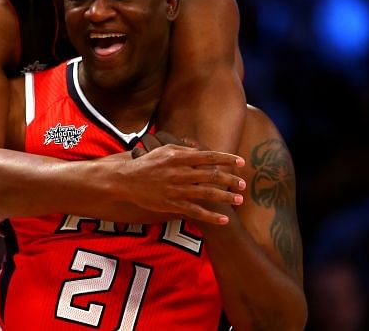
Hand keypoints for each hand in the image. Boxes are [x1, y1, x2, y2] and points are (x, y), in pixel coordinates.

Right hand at [120, 133, 245, 224]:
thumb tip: (200, 149)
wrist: (126, 180)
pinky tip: (223, 219)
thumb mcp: (163, 150)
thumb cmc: (146, 164)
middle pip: (211, 175)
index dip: (226, 159)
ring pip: (206, 194)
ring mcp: (176, 189)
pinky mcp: (171, 204)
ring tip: (239, 199)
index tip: (241, 162)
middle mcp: (179, 172)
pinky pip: (195, 211)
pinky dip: (210, 216)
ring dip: (225, 197)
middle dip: (230, 179)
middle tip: (243, 184)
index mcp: (178, 157)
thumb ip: (182, 149)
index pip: (208, 156)